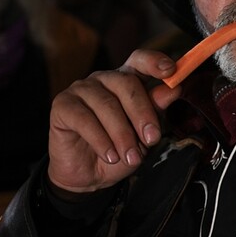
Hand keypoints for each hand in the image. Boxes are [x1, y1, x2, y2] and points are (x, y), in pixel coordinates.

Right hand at [48, 49, 181, 193]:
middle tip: (152, 140)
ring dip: (122, 134)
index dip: (154, 61)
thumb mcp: (143, 135)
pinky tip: (109, 156)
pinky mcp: (62, 105)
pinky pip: (84, 119)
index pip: (139, 60)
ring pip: (106, 104)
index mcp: (126, 80)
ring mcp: (81, 89)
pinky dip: (100, 140)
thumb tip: (173, 90)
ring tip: (131, 157)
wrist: (89, 176)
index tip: (170, 71)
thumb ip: (156, 111)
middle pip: (126, 83)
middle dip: (142, 113)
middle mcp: (103, 79)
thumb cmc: (119, 151)